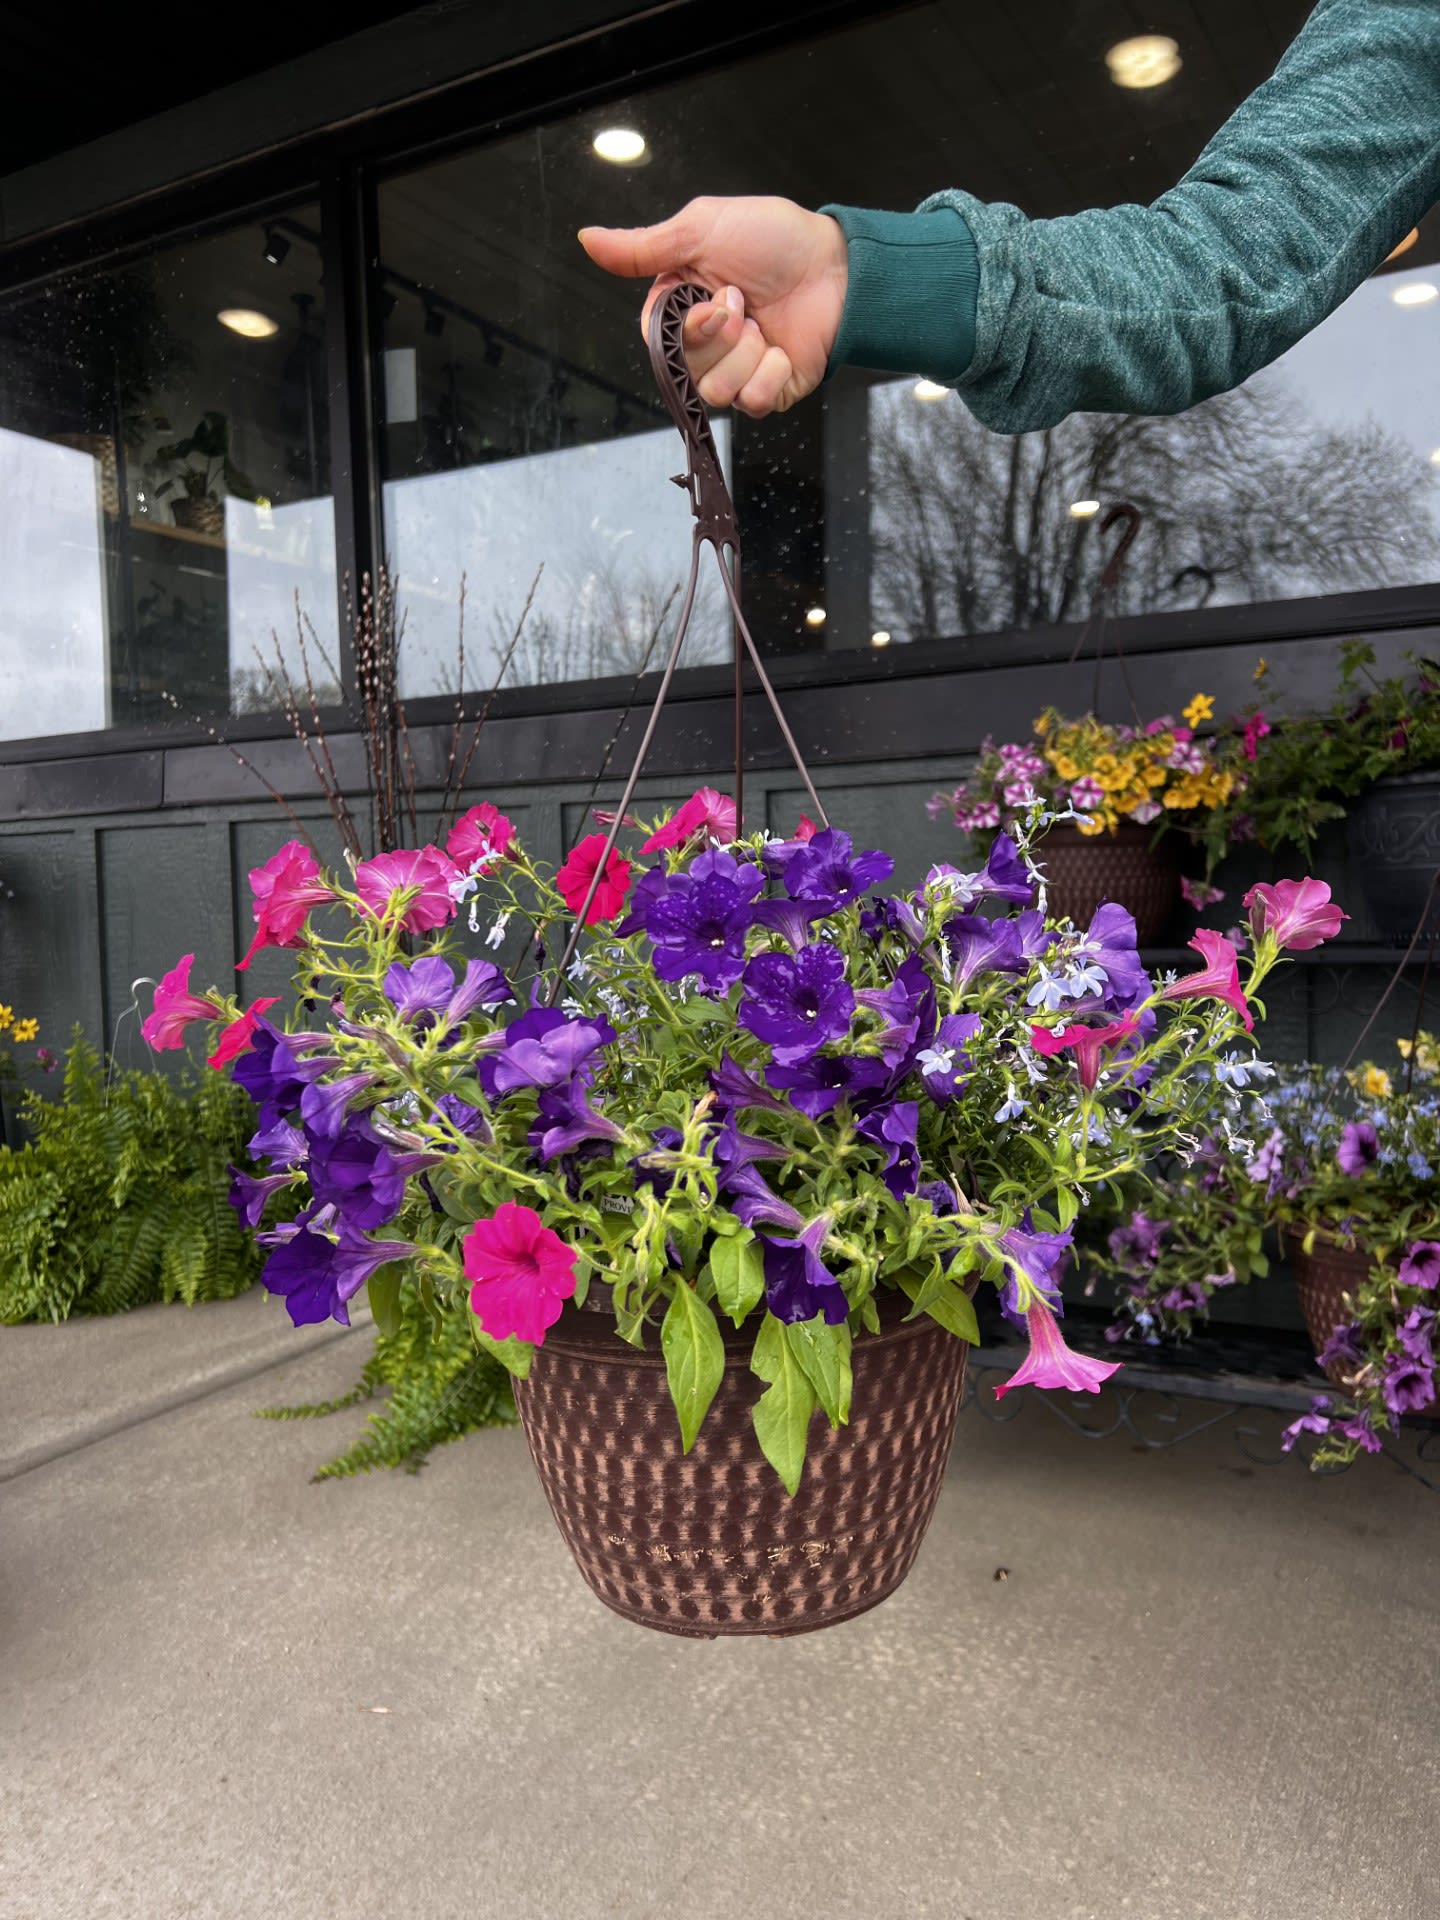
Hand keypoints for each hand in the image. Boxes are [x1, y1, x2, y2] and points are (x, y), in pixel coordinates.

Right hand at [578, 197, 847, 417]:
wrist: (837, 265)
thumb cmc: (773, 239)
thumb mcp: (700, 230)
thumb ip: (642, 248)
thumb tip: (586, 238)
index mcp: (682, 306)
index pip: (655, 340)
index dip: (683, 330)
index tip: (712, 302)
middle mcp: (706, 342)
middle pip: (686, 369)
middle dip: (720, 336)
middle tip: (744, 302)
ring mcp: (739, 369)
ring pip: (717, 391)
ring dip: (745, 354)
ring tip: (764, 324)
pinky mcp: (769, 389)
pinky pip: (752, 402)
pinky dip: (770, 373)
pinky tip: (783, 347)